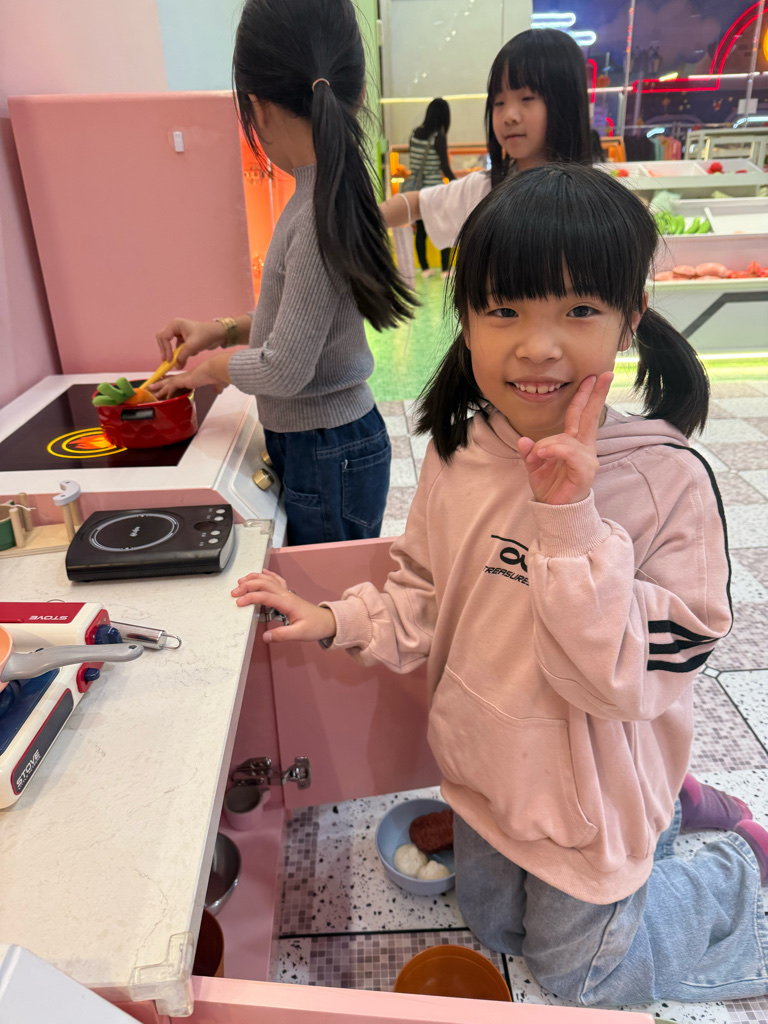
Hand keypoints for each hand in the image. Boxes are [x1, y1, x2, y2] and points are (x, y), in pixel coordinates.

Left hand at [150, 352, 232, 398]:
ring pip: (167, 383)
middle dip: (161, 383)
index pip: (180, 379)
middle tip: (153, 385)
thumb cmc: (218, 374)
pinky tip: (159, 395)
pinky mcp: (183, 380)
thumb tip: (219, 391)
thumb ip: (217, 387)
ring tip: (150, 389)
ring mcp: (184, 378)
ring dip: (159, 386)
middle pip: (171, 380)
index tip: (166, 381)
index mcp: (193, 376)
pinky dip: (164, 390)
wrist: (216, 369)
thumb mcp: (217, 383)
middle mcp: (186, 376)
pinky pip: (170, 387)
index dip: (172, 380)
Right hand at [156, 318, 223, 367]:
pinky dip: (182, 354)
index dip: (165, 349)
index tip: (169, 360)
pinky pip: (178, 348)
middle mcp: (176, 327)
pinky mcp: (185, 340)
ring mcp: (180, 333)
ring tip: (177, 362)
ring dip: (173, 353)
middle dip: (165, 350)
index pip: (163, 337)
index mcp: (175, 325)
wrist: (220, 335)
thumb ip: (182, 357)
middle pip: (163, 339)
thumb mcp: (192, 347)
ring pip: (170, 345)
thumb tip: (176, 366)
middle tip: (167, 362)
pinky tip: (191, 354)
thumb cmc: (206, 335)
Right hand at [231, 569, 336, 643]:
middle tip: (234, 593)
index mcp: (287, 603)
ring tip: (240, 582)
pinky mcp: (288, 595)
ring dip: (254, 579)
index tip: (239, 602)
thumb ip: (281, 635)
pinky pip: (277, 580)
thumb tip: (265, 636)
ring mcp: (287, 593)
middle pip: (264, 584)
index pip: (265, 596)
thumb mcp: (299, 634)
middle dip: (247, 586)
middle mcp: (286, 595)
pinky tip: (261, 572)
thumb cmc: (315, 626)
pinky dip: (267, 575)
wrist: (327, 621)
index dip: (250, 598)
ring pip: (269, 580)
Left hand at [517, 372, 612, 505]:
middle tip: (604, 375)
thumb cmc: (550, 489)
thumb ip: (530, 451)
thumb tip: (523, 440)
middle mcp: (584, 448)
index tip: (595, 377)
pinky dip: (553, 450)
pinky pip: (568, 452)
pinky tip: (542, 455)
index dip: (586, 396)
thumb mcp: (534, 467)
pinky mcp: (585, 471)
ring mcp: (587, 459)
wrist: (555, 512)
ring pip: (566, 438)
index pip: (581, 415)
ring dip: (548, 445)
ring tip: (538, 455)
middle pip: (589, 416)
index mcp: (574, 443)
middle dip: (595, 395)